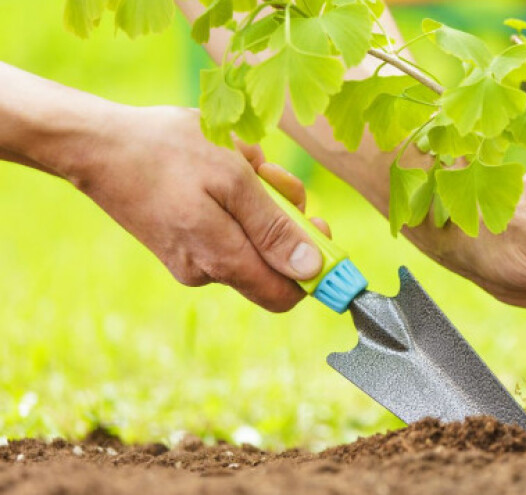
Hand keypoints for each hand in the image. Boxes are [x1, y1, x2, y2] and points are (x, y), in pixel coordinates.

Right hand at [65, 106, 328, 311]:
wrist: (96, 144)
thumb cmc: (167, 152)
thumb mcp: (233, 178)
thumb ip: (273, 228)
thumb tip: (311, 270)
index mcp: (222, 260)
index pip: (286, 294)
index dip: (313, 268)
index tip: (318, 226)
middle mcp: (206, 271)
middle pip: (271, 262)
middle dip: (282, 217)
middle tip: (269, 175)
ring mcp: (190, 260)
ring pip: (249, 239)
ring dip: (257, 201)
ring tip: (235, 162)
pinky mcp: (179, 245)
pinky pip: (225, 228)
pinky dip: (233, 200)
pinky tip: (216, 168)